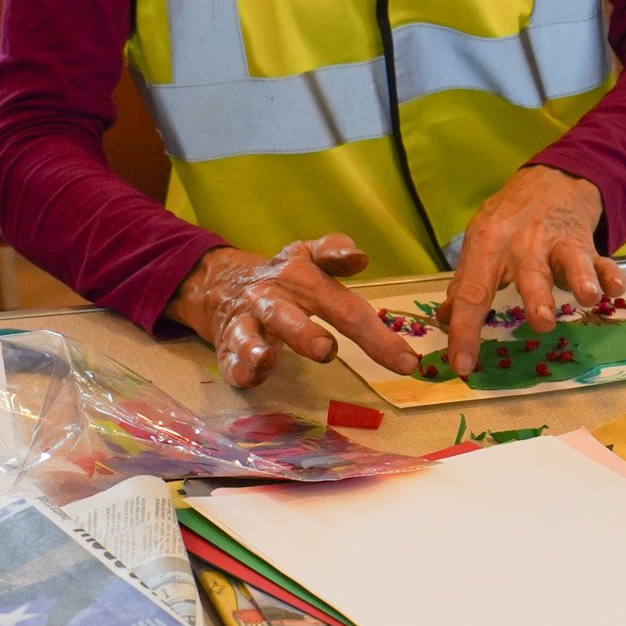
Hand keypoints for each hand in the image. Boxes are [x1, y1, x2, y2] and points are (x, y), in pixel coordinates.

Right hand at [169, 236, 420, 390]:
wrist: (219, 282)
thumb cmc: (283, 276)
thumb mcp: (308, 254)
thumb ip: (335, 251)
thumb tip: (361, 257)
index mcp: (301, 278)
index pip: (345, 307)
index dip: (377, 335)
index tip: (407, 363)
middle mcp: (272, 299)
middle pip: (288, 317)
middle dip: (303, 333)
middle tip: (325, 351)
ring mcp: (247, 323)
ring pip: (249, 335)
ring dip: (258, 348)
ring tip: (266, 359)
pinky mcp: (227, 347)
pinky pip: (231, 360)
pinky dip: (239, 368)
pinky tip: (249, 374)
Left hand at [435, 167, 623, 376]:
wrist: (549, 180)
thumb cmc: (508, 221)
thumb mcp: (479, 243)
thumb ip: (465, 283)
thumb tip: (445, 320)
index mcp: (488, 248)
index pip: (474, 294)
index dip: (466, 331)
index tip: (462, 366)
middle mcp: (523, 245)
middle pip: (529, 273)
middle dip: (537, 297)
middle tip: (542, 322)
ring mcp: (557, 243)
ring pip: (569, 262)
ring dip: (580, 278)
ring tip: (587, 296)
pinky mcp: (585, 244)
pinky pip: (600, 260)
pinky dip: (610, 274)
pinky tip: (616, 288)